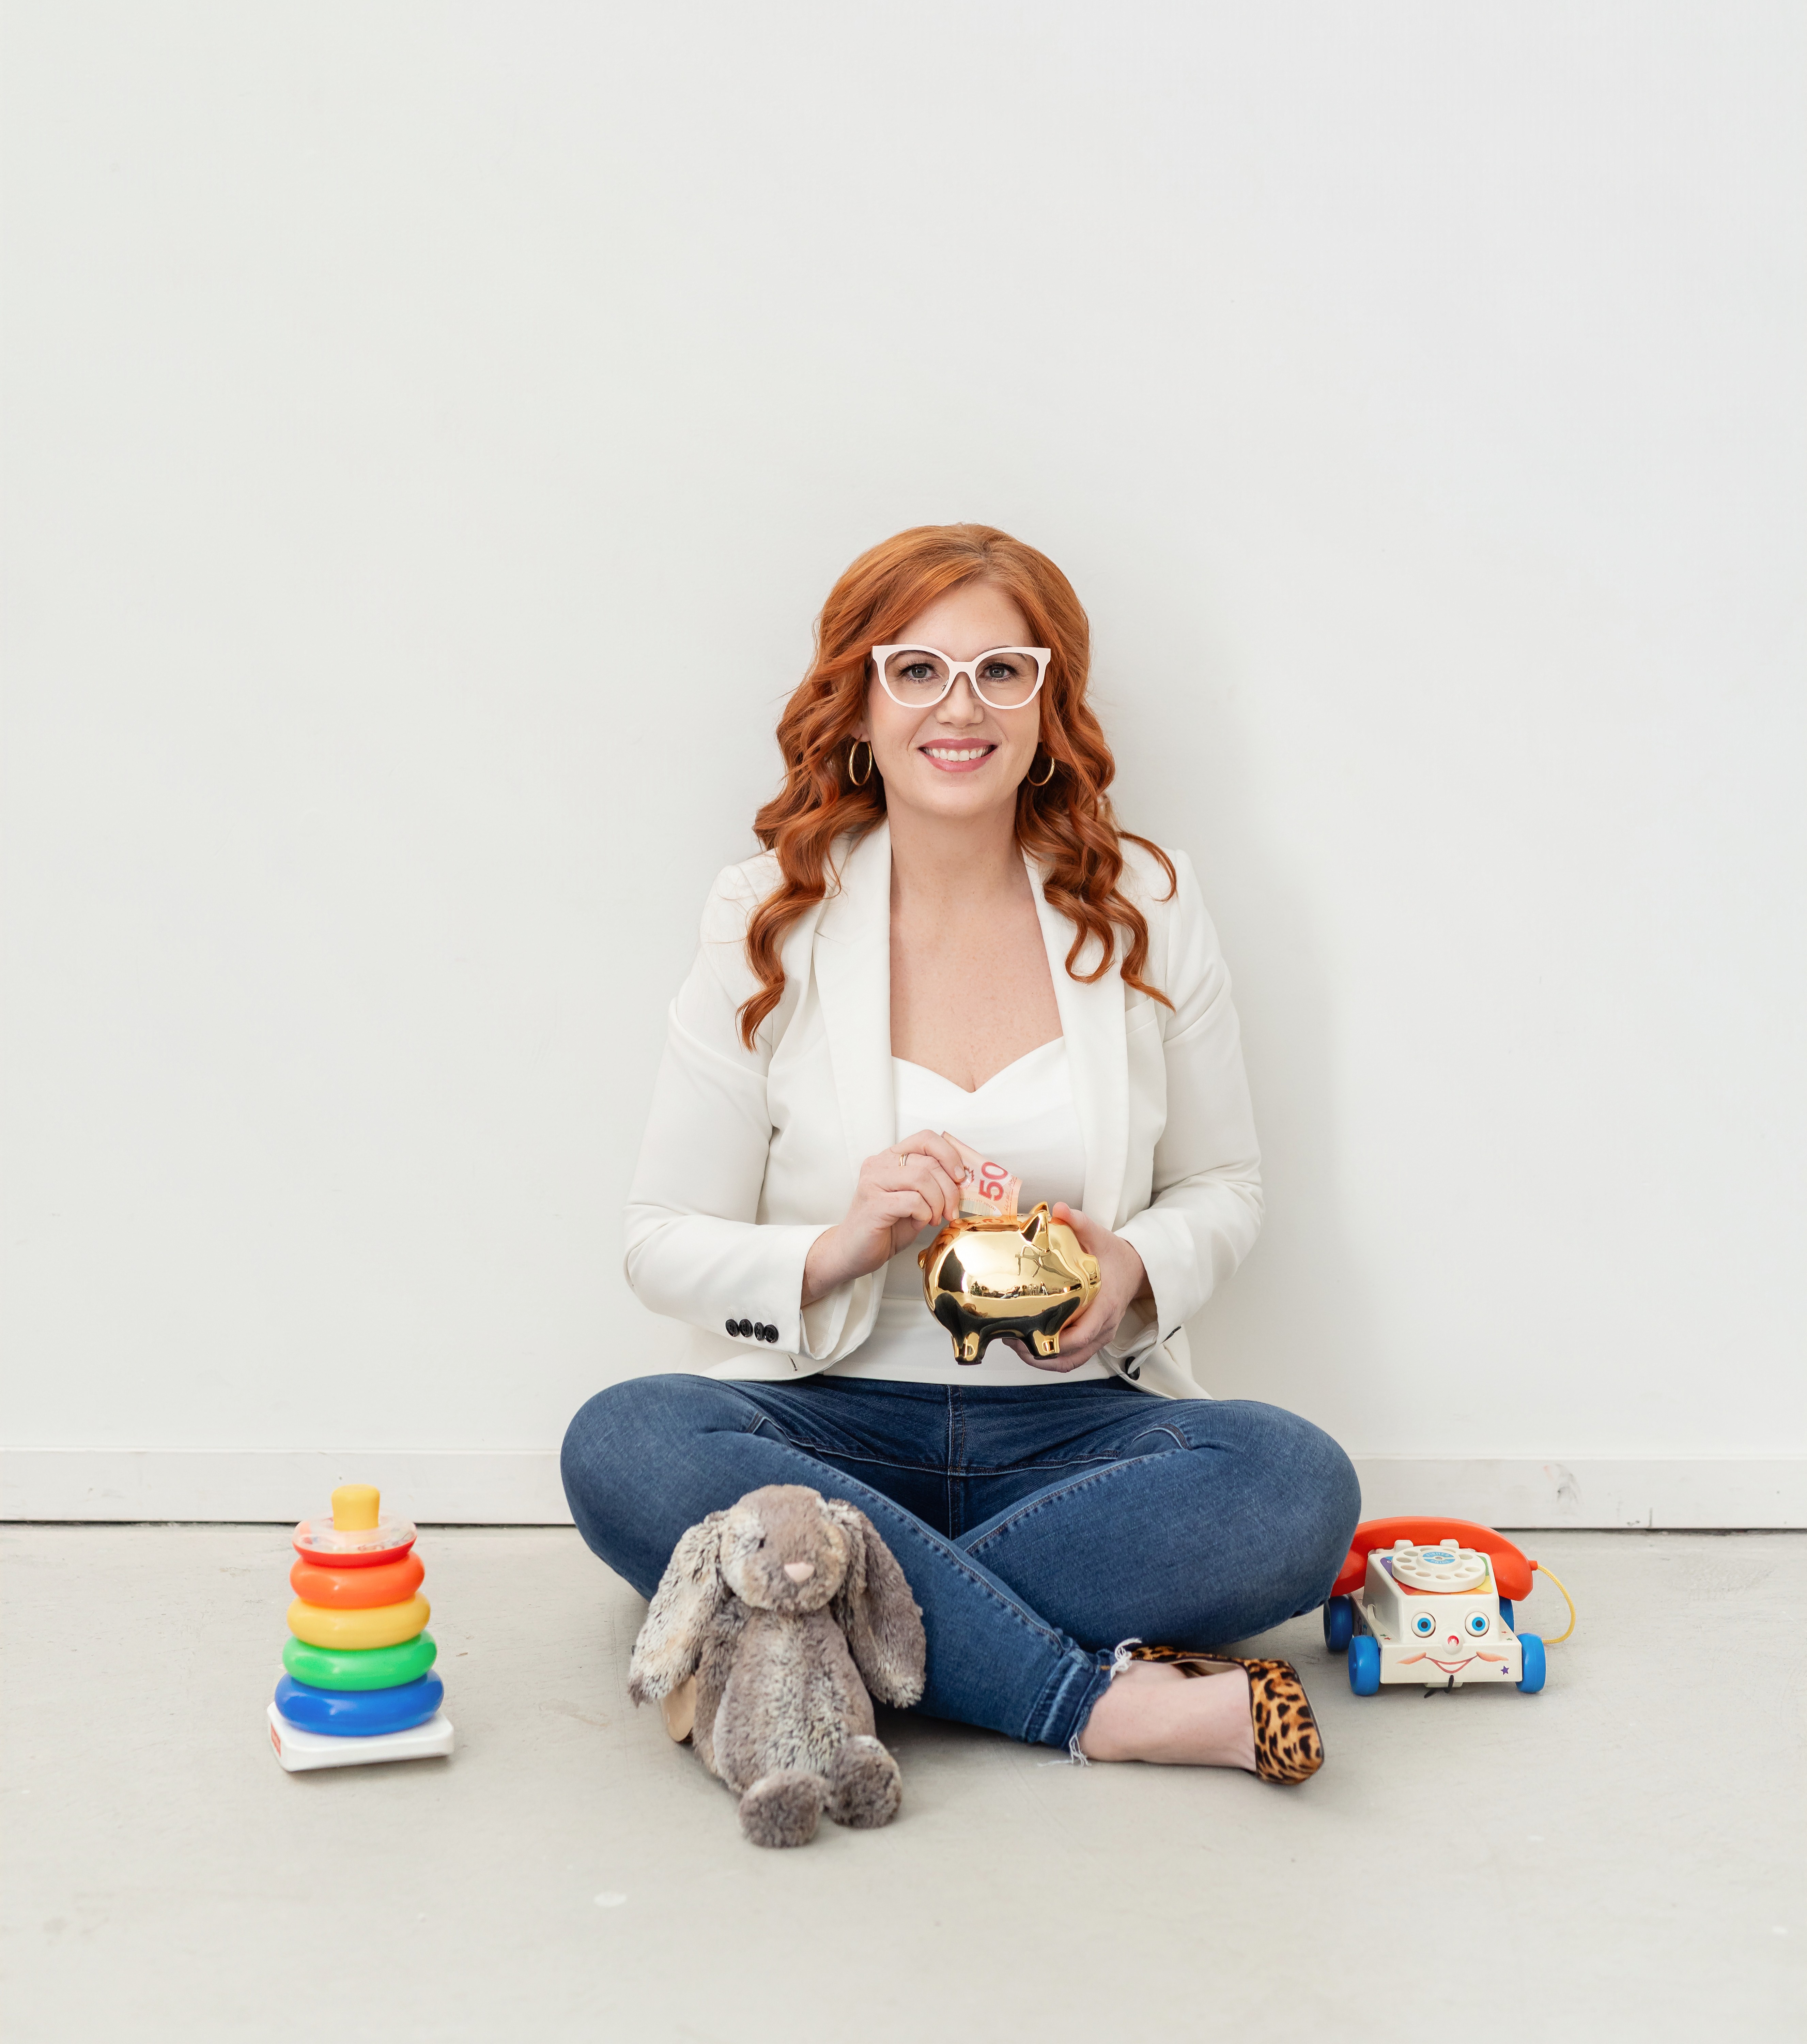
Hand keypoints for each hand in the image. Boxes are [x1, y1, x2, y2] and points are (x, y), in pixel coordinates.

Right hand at [802, 1130, 966, 1307]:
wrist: (852, 1253)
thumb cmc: (884, 1228)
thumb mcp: (914, 1201)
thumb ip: (932, 1186)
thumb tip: (962, 1182)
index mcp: (890, 1159)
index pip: (925, 1139)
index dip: (948, 1155)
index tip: (959, 1177)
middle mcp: (879, 1165)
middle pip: (929, 1163)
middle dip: (949, 1190)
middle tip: (950, 1210)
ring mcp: (873, 1182)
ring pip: (922, 1178)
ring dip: (937, 1203)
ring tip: (932, 1218)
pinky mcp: (874, 1203)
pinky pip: (913, 1201)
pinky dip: (924, 1214)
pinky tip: (917, 1223)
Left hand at [1003, 1202, 1149, 1373]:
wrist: (1137, 1269)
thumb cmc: (1116, 1255)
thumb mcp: (1101, 1236)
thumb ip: (1081, 1223)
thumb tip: (1058, 1209)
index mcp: (1105, 1306)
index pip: (1081, 1335)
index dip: (1054, 1342)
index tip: (1027, 1335)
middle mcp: (1104, 1326)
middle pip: (1071, 1355)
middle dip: (1039, 1354)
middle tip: (1011, 1339)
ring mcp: (1100, 1335)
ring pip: (1071, 1361)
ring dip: (1044, 1360)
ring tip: (1016, 1346)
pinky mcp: (1095, 1337)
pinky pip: (1074, 1357)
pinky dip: (1054, 1358)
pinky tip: (1032, 1347)